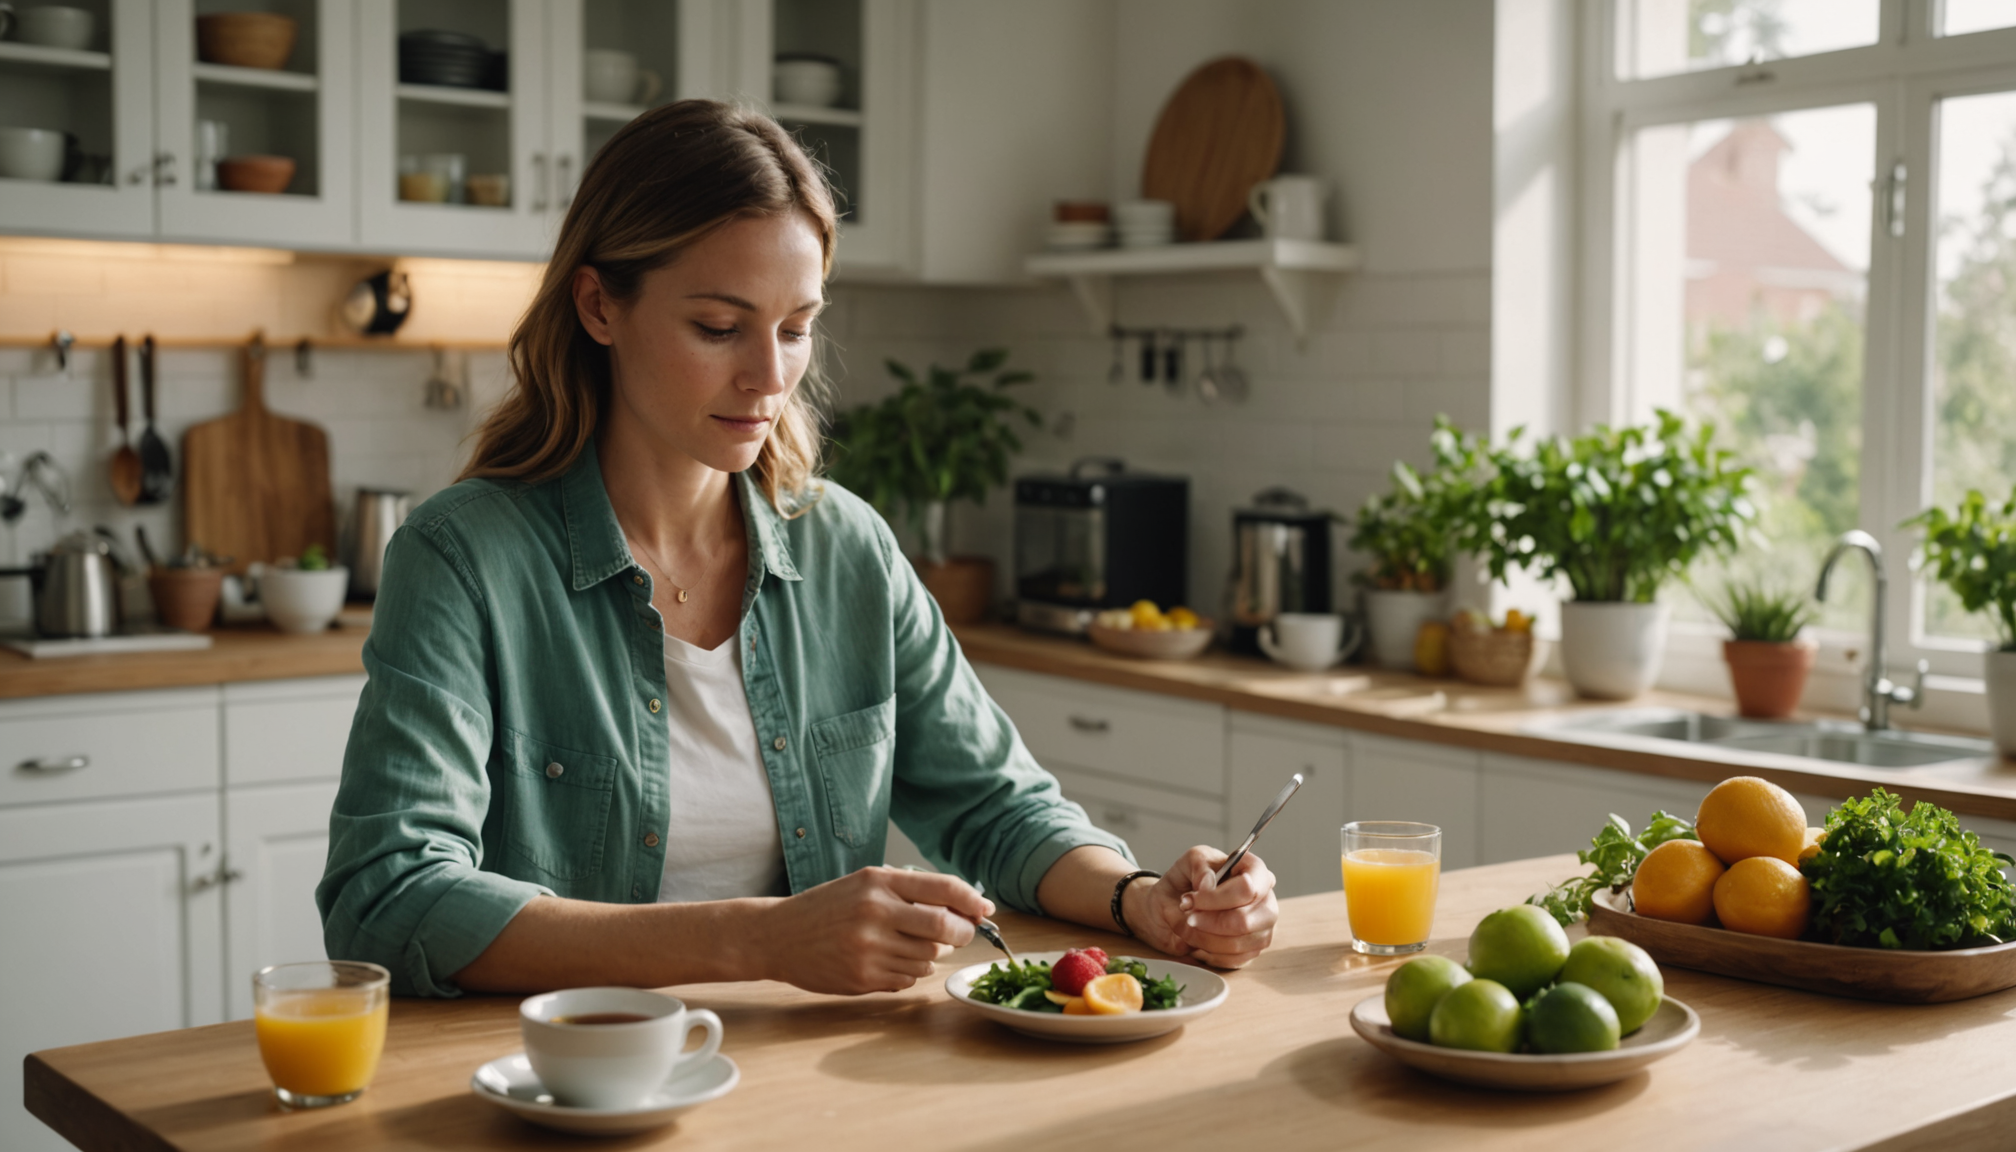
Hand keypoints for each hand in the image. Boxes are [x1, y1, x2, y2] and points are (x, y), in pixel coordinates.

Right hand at [752, 866, 991, 994]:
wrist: (778, 936)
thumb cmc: (826, 908)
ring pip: (929, 957)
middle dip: (962, 932)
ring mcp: (869, 948)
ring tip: (908, 945)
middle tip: (961, 934)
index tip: (985, 909)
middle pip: (944, 926)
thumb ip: (909, 893)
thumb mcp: (864, 884)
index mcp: (878, 882)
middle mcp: (875, 912)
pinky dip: (910, 972)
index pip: (942, 888)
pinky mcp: (863, 977)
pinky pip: (908, 978)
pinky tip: (889, 961)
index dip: (971, 900)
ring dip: (932, 954)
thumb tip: (962, 910)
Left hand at [1126, 847, 1277, 968]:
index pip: (1247, 888)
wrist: (1173, 906)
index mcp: (1255, 871)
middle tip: (1188, 916)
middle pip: (1244, 921)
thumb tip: (1208, 884)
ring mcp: (1262, 927)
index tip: (1191, 900)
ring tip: (1188, 927)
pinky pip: (1233, 960)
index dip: (1216, 898)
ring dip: (1204, 938)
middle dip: (1208, 922)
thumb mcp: (1187, 862)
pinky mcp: (1253, 949)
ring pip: (1237, 943)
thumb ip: (1198, 865)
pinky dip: (1209, 953)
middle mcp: (1266, 899)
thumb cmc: (1186, 880)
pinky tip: (1198, 940)